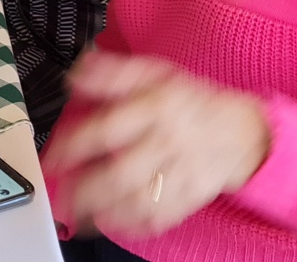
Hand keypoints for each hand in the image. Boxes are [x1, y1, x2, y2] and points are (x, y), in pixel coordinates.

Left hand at [42, 53, 270, 238]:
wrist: (243, 130)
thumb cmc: (193, 101)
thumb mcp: (154, 74)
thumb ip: (113, 75)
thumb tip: (77, 72)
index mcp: (157, 107)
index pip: (109, 128)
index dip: (75, 144)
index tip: (53, 156)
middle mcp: (169, 141)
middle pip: (122, 172)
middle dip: (85, 189)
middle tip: (60, 197)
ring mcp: (183, 171)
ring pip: (140, 198)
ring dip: (104, 211)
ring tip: (77, 216)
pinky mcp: (192, 194)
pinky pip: (162, 215)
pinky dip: (136, 224)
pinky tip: (113, 223)